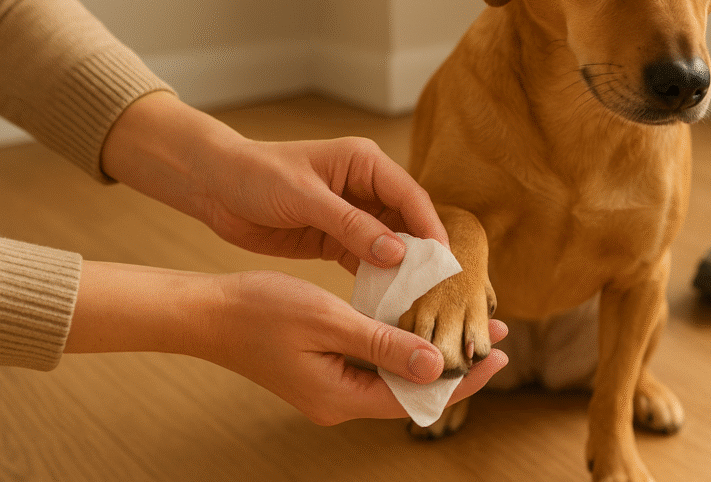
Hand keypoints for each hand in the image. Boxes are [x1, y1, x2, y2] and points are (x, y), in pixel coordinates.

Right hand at [66, 263, 508, 424]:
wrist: (208, 312)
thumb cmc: (262, 310)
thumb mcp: (330, 322)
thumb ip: (384, 346)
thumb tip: (438, 369)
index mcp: (341, 397)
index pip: (418, 398)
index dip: (463, 377)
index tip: (499, 353)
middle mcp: (338, 401)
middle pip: (411, 391)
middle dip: (454, 363)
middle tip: (494, 334)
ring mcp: (329, 388)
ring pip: (394, 377)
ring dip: (430, 352)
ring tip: (467, 325)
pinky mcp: (323, 371)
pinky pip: (373, 365)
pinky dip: (401, 346)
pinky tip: (420, 322)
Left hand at [101, 92, 446, 269]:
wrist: (215, 187)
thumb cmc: (257, 177)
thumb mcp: (305, 198)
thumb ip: (350, 225)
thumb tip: (397, 253)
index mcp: (365, 163)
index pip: (410, 197)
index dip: (430, 228)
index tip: (445, 261)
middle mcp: (365, 187)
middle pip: (407, 223)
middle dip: (421, 254)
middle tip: (436, 290)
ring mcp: (352, 214)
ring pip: (390, 245)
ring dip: (400, 271)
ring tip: (415, 302)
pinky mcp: (335, 237)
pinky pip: (365, 260)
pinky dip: (375, 279)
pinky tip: (385, 302)